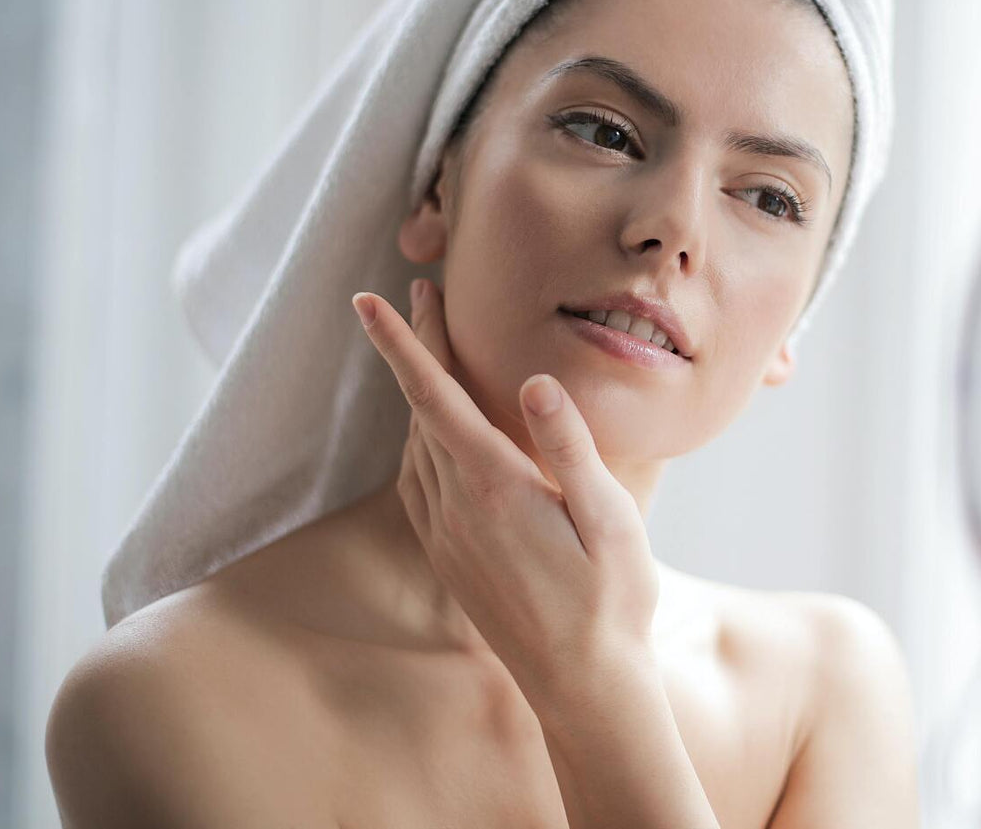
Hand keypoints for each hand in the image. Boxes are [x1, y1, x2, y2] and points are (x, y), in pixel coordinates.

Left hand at [352, 279, 659, 703]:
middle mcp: (456, 508)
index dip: (402, 344)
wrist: (583, 686)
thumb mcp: (611, 521)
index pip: (436, 398)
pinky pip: (418, 482)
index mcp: (495, 489)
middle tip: (418, 293)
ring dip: (416, 393)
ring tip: (429, 350)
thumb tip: (537, 380)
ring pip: (414, 445)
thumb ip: (571, 449)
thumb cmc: (611, 601)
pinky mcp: (448, 558)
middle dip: (415, 348)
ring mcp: (446, 536)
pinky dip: (420, 439)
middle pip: (420, 410)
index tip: (368, 300)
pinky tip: (434, 432)